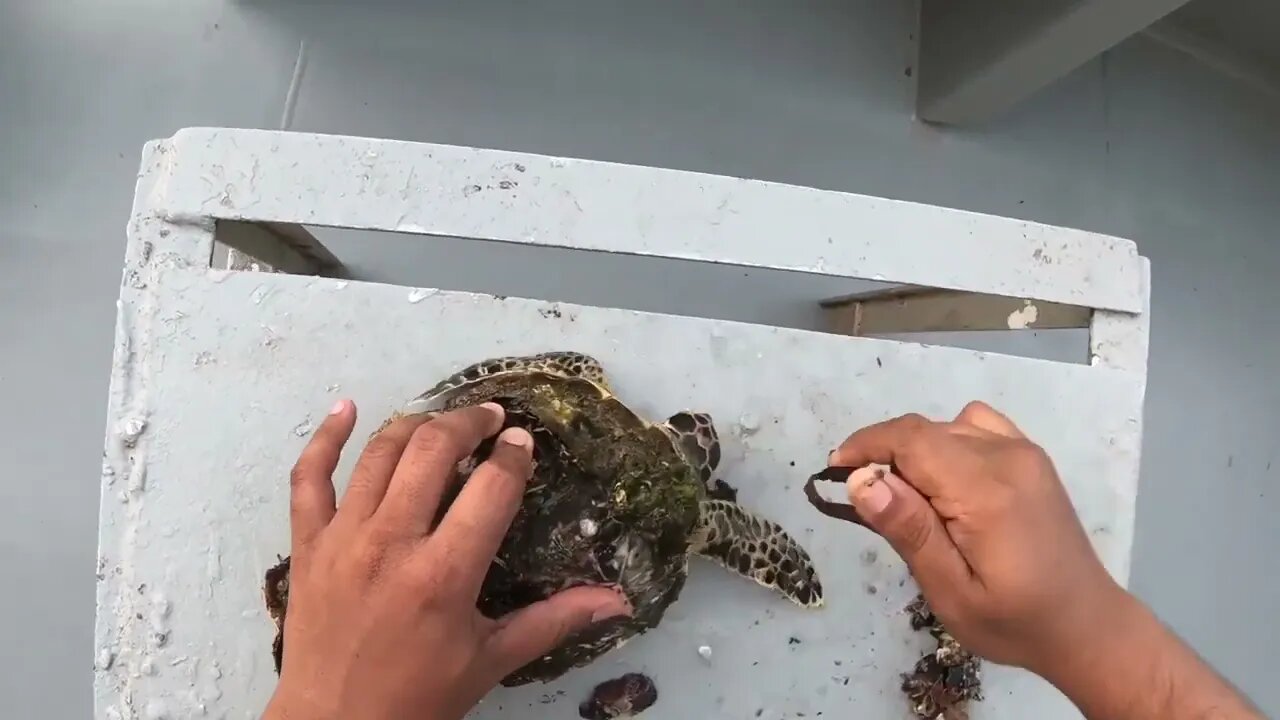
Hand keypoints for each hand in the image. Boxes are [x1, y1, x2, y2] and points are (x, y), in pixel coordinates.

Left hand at [263, 400, 630, 719]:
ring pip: (380, 454)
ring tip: (444, 420)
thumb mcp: (491, 660)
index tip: (524, 443)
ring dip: (416, 424)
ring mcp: (343, 539)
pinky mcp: (308, 544)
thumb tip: (616, 600)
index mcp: (444, 574)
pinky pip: (309, 477)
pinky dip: (325, 438)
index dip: (513, 456)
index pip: (490, 488)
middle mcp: (392, 544)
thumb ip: (553, 621)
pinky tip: (346, 408)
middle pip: (432, 451)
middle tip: (492, 419)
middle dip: (470, 423)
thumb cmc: (418, 697)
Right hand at [828, 401, 1126, 676]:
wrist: (1085, 625)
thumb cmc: (1014, 621)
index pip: (911, 439)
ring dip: (916, 452)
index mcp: (985, 491)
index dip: (866, 446)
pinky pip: (975, 426)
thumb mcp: (951, 592)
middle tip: (869, 503)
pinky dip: (948, 441)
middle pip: (925, 431)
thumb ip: (909, 531)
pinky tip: (948, 480)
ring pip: (946, 427)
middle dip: (885, 455)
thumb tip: (862, 480)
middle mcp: (1007, 457)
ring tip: (910, 499)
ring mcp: (1023, 452)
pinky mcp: (1030, 457)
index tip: (836, 471)